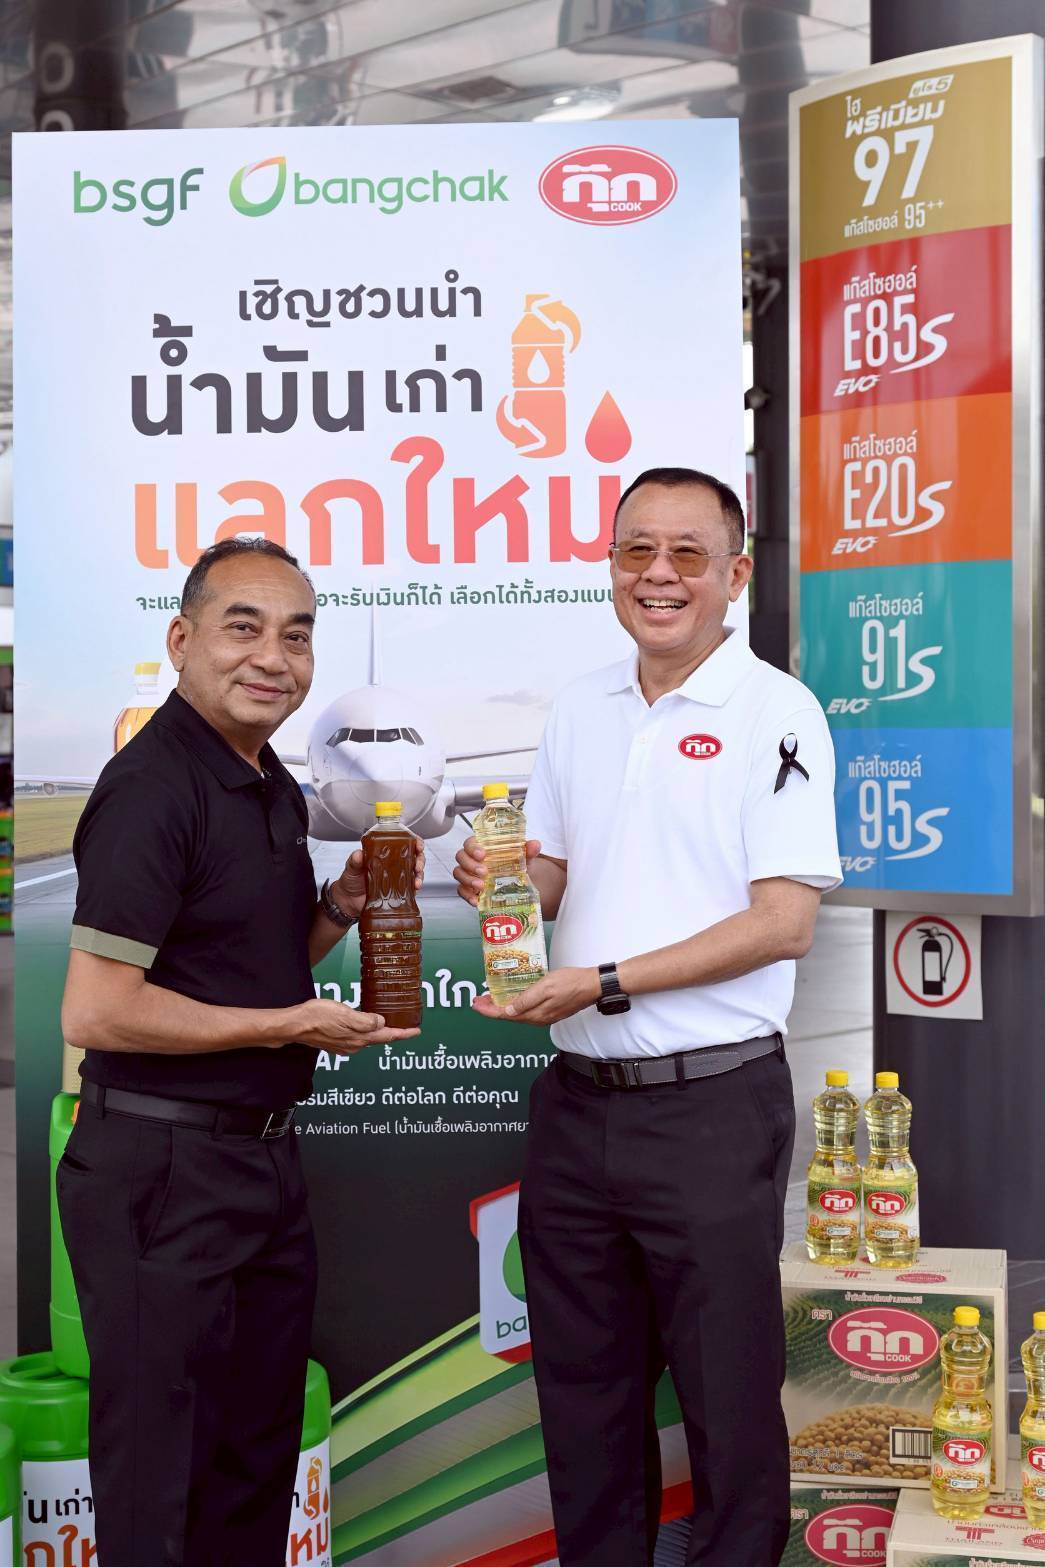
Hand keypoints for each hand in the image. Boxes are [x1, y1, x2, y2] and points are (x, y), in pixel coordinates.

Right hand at [290, 998, 420, 1052]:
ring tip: (389, 1024)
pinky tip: (364, 1025)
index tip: (416, 1031)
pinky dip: (366, 1032)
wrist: (295, 1025)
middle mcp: (354, 1045)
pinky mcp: (336, 1042)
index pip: (388, 1036)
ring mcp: (345, 1045)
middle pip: (380, 1039)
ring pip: (368, 1038)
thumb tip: (382, 1023)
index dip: (404, 1033)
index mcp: (360, 1037)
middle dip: (394, 1033)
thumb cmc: (317, 1017)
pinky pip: (357, 1037)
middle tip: (406, 1026)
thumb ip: (366, 1021)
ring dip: (380, 1032)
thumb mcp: (345, 1014)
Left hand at [331, 837, 426, 920]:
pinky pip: (412, 888)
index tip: (417, 844)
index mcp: (385, 853)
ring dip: (420, 875)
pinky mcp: (399, 891)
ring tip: (417, 881)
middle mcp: (394, 864)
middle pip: (415, 857)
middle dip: (420, 860)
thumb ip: (354, 861)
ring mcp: (398, 877)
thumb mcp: (351, 868)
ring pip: (416, 872)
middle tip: (417, 866)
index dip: (414, 842)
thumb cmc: (350, 881)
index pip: (404, 843)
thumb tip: (358, 854)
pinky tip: (415, 889)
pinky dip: (416, 887)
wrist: (348, 902)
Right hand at [453, 836, 541, 906]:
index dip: (472, 847)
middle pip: (461, 857)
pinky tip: (476, 900)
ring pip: (458, 873)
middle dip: (470, 864)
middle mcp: (472, 859)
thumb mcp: (524, 857)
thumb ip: (528, 850)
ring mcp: (469, 874)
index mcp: (482, 847)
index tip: (482, 854)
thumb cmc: (515, 865)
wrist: (519, 883)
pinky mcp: (468, 889)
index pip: (470, 842)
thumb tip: (535, 845)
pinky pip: (461, 891)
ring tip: (481, 886)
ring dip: (467, 879)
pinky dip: (467, 896)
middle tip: (484, 872)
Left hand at [472, 967, 599, 1025]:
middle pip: (508, 1016)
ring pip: (517, 1013)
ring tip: (490, 999)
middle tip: (478, 1000)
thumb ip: (526, 1000)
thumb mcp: (546, 987)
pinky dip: (514, 1005)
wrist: (593, 985)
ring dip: (502, 1007)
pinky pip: (526, 1010)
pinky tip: (511, 998)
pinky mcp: (549, 1010)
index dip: (488, 1011)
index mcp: (535, 1014)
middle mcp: (538, 1018)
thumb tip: (508, 1011)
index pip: (505, 1015)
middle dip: (491, 1009)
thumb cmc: (571, 982)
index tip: (476, 1005)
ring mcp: (544, 1015)